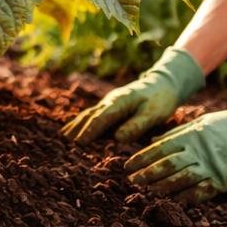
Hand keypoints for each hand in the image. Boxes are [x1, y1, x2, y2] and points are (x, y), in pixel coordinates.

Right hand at [62, 47, 204, 143]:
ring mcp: (109, 102)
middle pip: (91, 115)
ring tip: (63, 136)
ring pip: (89, 114)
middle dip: (79, 128)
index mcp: (120, 101)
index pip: (102, 118)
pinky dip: (81, 122)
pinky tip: (73, 128)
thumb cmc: (160, 100)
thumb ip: (136, 125)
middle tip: (66, 142)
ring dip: (76, 125)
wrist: (163, 84)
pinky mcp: (110, 105)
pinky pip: (92, 114)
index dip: (90, 131)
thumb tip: (117, 138)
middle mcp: (111, 100)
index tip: (80, 142)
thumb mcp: (153, 114)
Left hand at [125, 86, 226, 203]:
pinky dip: (186, 197)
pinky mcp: (223, 180)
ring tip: (150, 190)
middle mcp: (198, 151)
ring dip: (163, 187)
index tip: (128, 166)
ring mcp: (211, 166)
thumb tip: (152, 142)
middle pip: (166, 166)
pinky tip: (175, 199)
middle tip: (133, 180)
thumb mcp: (199, 122)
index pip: (160, 148)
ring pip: (181, 180)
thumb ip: (176, 133)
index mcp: (191, 136)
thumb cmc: (226, 125)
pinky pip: (201, 192)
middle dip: (147, 174)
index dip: (142, 158)